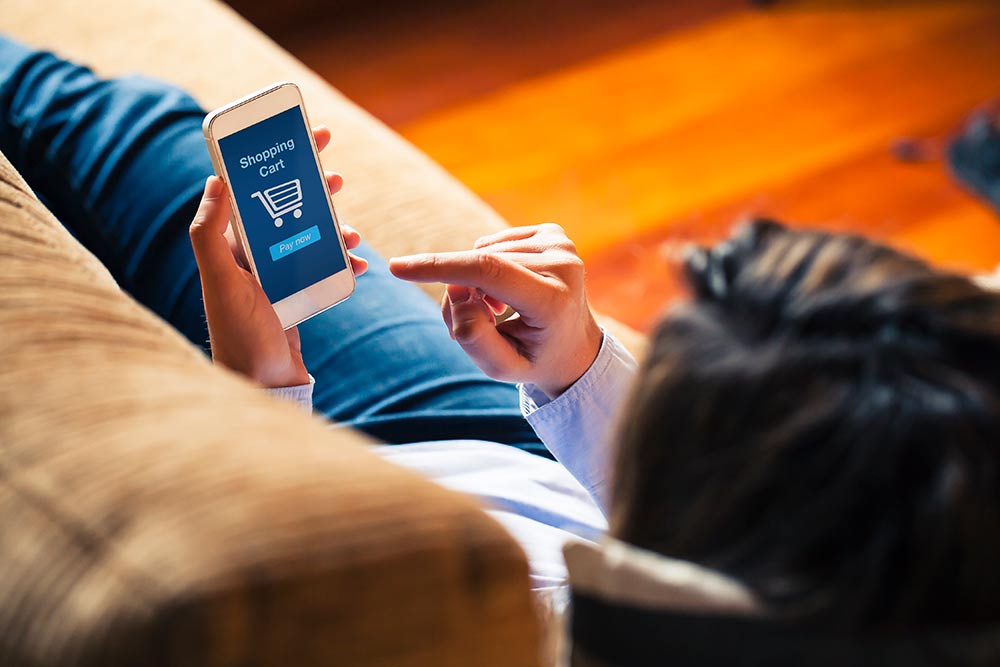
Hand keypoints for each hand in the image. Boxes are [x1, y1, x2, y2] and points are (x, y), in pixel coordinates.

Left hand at [189, 126, 367, 387]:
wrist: (264, 386)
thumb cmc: (240, 335)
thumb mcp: (221, 281)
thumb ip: (209, 233)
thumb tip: (214, 180)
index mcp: (230, 247)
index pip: (252, 191)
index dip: (274, 162)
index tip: (299, 139)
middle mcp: (251, 258)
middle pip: (286, 208)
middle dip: (311, 189)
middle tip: (334, 172)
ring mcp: (275, 277)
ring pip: (310, 237)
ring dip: (333, 227)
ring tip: (351, 230)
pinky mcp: (295, 297)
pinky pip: (324, 269)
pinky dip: (343, 263)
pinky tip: (359, 265)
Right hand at [389, 223, 601, 397]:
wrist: (575, 346)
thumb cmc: (534, 359)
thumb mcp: (502, 367)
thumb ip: (472, 336)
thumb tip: (456, 290)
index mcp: (554, 300)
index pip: (487, 272)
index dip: (439, 267)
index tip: (398, 268)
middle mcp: (564, 264)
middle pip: (479, 267)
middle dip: (460, 294)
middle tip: (475, 324)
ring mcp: (561, 244)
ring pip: (483, 253)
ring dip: (476, 282)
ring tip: (498, 311)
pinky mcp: (554, 233)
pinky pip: (494, 244)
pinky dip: (489, 267)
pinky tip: (509, 291)